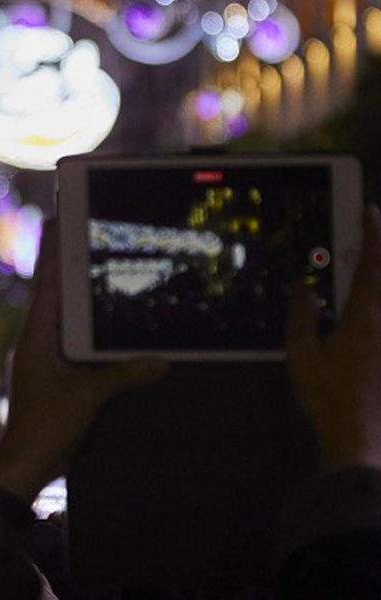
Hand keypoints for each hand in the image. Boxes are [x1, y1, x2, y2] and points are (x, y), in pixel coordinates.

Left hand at [0, 219, 168, 502]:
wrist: (26, 464)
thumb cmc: (46, 426)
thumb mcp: (88, 397)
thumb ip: (124, 375)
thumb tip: (161, 361)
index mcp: (37, 336)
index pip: (46, 284)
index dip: (52, 251)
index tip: (57, 220)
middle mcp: (38, 340)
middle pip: (54, 293)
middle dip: (67, 264)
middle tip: (84, 233)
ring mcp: (44, 356)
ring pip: (63, 315)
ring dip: (76, 292)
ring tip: (96, 265)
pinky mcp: (54, 372)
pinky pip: (72, 338)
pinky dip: (86, 324)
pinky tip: (105, 318)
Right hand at [287, 203, 380, 470]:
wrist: (361, 438)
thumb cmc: (328, 395)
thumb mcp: (302, 355)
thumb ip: (302, 316)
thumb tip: (303, 286)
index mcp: (365, 316)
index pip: (371, 265)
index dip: (372, 235)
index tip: (369, 212)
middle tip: (373, 237)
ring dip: (378, 283)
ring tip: (367, 278)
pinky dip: (376, 308)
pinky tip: (366, 317)